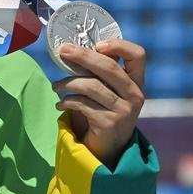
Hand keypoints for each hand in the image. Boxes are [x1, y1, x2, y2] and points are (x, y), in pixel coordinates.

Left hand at [52, 40, 145, 169]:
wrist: (108, 148)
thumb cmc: (104, 111)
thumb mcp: (108, 90)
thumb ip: (98, 72)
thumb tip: (71, 49)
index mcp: (136, 81)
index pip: (138, 55)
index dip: (119, 46)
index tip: (97, 45)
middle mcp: (135, 94)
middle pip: (109, 67)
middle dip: (83, 56)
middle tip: (63, 51)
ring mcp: (124, 110)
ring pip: (91, 85)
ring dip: (67, 83)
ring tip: (55, 86)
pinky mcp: (109, 123)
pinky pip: (82, 104)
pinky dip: (66, 101)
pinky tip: (60, 104)